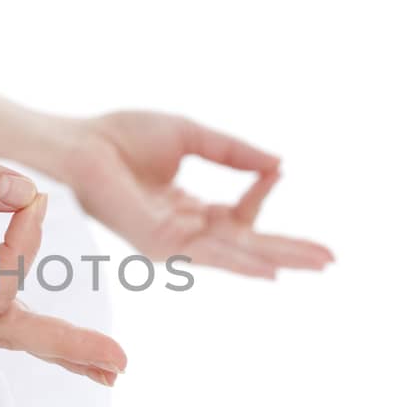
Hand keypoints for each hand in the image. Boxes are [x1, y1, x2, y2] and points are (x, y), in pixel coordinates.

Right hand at [0, 115, 126, 384]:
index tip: (28, 195)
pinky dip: (37, 328)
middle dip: (64, 345)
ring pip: (3, 329)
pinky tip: (74, 348)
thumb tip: (24, 192)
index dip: (25, 245)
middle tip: (122, 363)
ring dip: (59, 345)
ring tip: (113, 368)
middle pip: (3, 331)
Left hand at [61, 111, 333, 278]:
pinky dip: (244, 261)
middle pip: (246, 244)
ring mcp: (172, 241)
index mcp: (186, 209)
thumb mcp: (192, 137)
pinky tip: (273, 269)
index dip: (262, 194)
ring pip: (236, 253)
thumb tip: (279, 165)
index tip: (277, 172)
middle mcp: (182, 231)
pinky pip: (210, 253)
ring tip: (318, 263)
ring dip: (279, 257)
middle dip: (289, 250)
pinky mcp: (160, 242)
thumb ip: (234, 153)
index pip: (238, 214)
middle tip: (329, 259)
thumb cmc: (120, 136)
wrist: (77, 143)